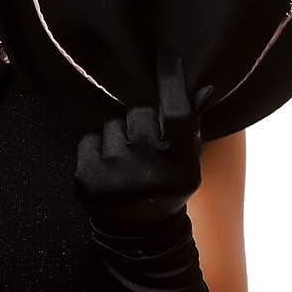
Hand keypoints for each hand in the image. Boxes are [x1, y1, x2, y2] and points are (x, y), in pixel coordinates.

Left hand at [73, 50, 214, 233]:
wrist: (139, 234)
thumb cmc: (167, 187)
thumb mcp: (187, 163)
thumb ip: (192, 127)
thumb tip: (204, 88)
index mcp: (180, 167)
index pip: (175, 113)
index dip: (171, 81)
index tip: (166, 56)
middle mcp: (148, 172)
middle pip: (138, 113)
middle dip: (140, 122)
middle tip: (143, 144)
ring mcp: (115, 177)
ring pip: (112, 125)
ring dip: (117, 136)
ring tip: (125, 161)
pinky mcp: (86, 180)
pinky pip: (88, 138)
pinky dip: (96, 148)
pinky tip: (107, 167)